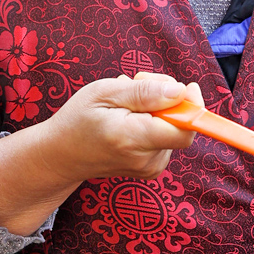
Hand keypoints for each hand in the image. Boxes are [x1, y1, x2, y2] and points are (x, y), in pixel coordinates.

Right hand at [0, 73, 202, 235]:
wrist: (61, 155)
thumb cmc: (78, 119)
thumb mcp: (104, 93)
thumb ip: (145, 93)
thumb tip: (180, 91)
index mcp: (132, 138)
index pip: (183, 130)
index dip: (192, 106)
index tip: (188, 87)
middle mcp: (145, 159)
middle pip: (180, 124)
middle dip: (168, 99)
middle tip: (137, 85)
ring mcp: (149, 167)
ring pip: (173, 128)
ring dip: (157, 109)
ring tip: (126, 105)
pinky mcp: (151, 168)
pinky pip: (165, 137)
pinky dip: (154, 123)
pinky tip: (130, 119)